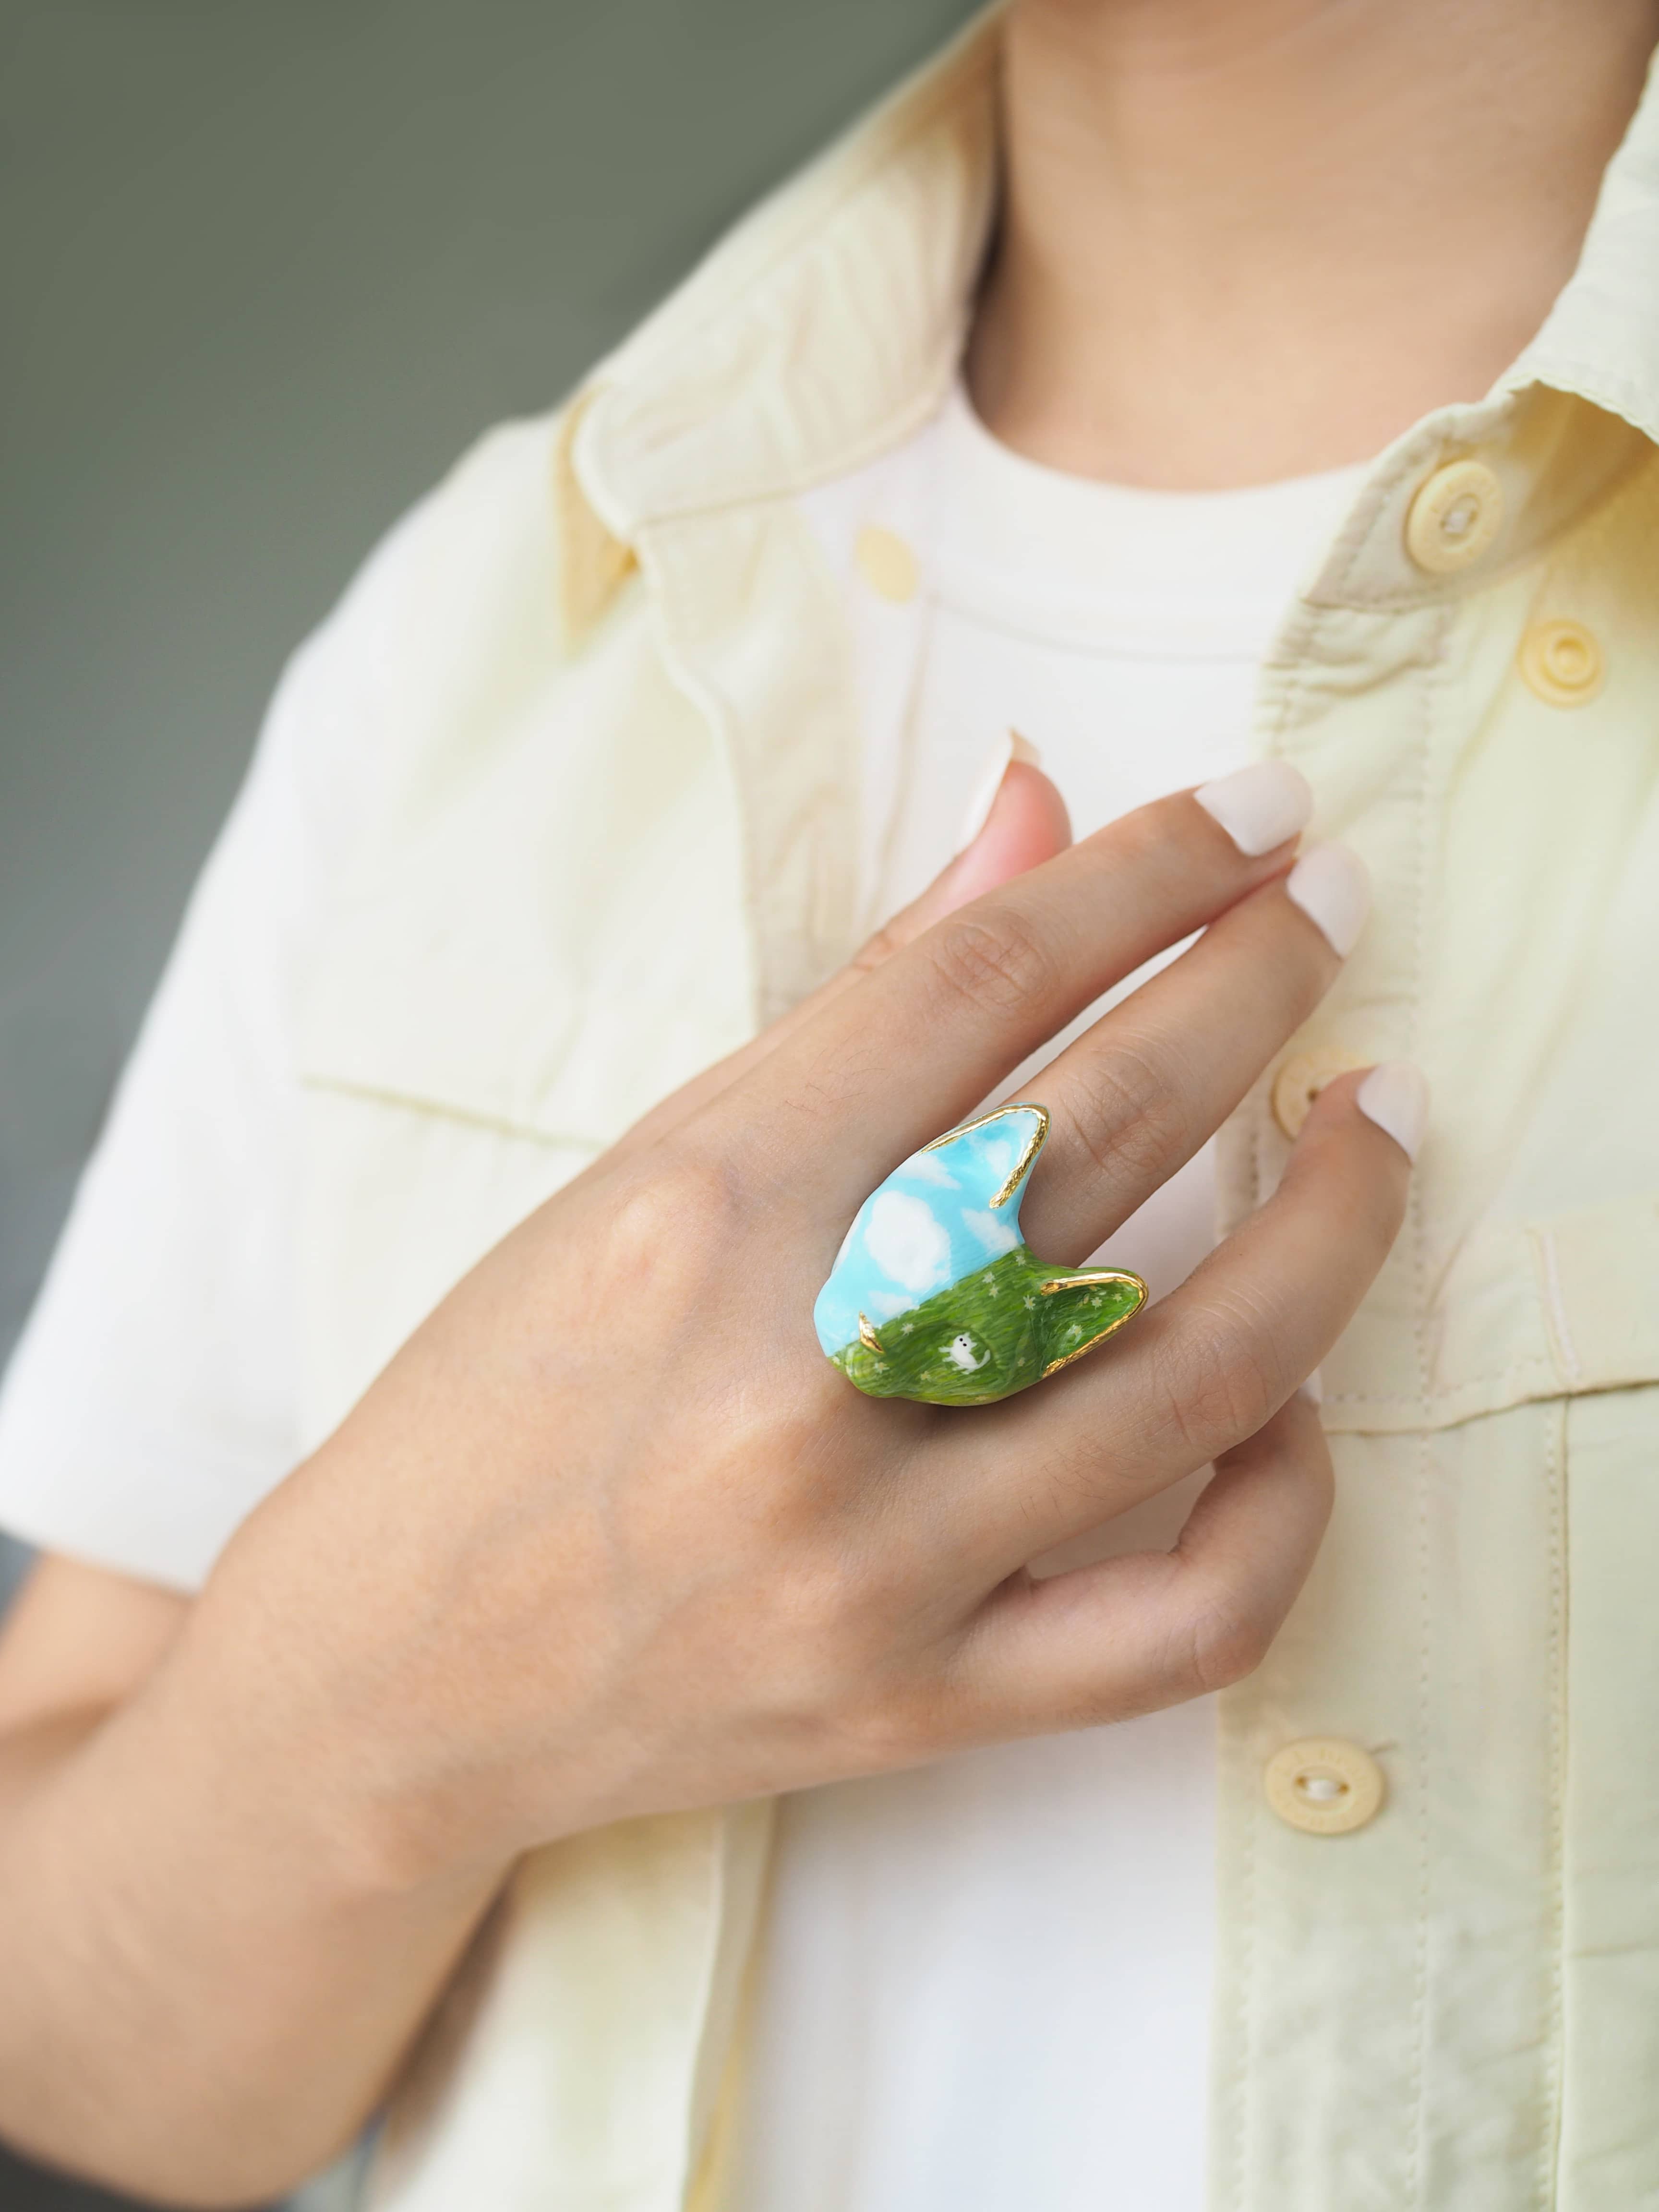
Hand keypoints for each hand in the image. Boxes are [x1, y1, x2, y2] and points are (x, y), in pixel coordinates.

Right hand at [200, 757, 1411, 1882]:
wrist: (397, 1674)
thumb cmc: (501, 1394)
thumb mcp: (646, 1170)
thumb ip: (861, 1005)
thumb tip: (1032, 824)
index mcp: (706, 1209)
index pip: (982, 979)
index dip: (1150, 867)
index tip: (1258, 810)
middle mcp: (798, 1376)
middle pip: (1107, 1133)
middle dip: (1257, 983)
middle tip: (1336, 910)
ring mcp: (876, 1559)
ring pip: (1199, 1368)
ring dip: (1336, 1219)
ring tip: (1378, 1122)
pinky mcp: (926, 1702)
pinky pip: (1188, 1619)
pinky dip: (1281, 1501)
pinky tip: (1291, 1399)